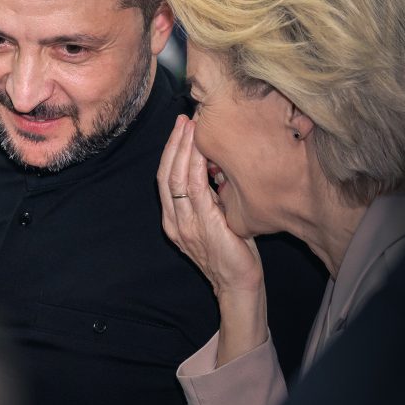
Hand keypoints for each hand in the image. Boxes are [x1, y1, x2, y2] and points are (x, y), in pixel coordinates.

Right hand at [158, 115, 267, 363]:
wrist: (239, 285)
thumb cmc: (233, 251)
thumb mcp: (216, 219)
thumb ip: (210, 197)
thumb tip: (215, 167)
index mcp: (175, 221)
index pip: (165, 179)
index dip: (170, 151)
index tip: (181, 128)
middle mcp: (175, 223)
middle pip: (165, 174)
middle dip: (173, 144)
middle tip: (184, 120)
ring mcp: (186, 226)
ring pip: (176, 179)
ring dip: (183, 150)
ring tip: (191, 127)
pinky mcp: (204, 227)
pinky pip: (196, 190)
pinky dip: (196, 166)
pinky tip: (203, 151)